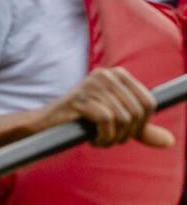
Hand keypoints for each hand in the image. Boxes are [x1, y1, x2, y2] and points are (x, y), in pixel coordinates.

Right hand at [47, 67, 173, 147]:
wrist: (47, 125)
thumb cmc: (83, 122)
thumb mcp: (118, 124)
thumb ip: (142, 130)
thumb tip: (169, 141)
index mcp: (118, 74)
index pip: (149, 102)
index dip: (142, 125)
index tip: (126, 133)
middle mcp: (106, 74)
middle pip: (137, 112)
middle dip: (128, 134)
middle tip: (111, 139)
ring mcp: (92, 85)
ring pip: (123, 119)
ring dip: (114, 138)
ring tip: (100, 139)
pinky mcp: (80, 98)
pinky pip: (107, 121)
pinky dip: (103, 137)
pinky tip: (93, 139)